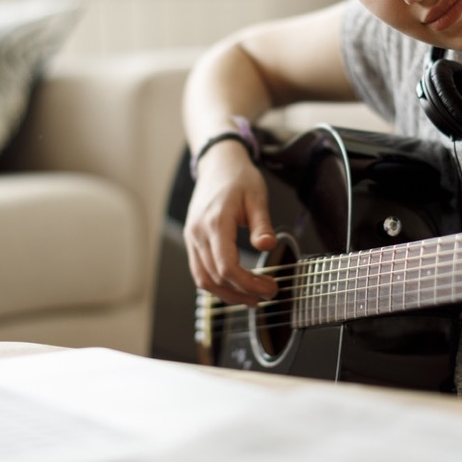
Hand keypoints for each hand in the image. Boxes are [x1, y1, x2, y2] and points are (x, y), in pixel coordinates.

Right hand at [183, 142, 277, 305]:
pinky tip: (235, 286)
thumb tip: (268, 246)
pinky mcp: (192, 240)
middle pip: (215, 278)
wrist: (218, 164)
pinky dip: (217, 283)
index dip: (248, 284)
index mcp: (215, 223)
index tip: (270, 288)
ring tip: (252, 298)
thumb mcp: (257, 198)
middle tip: (266, 295)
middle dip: (241, 293)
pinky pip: (199, 271)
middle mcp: (198, 233)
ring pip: (203, 279)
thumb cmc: (239, 179)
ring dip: (227, 294)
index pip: (227, 266)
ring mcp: (192, 237)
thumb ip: (261, 224)